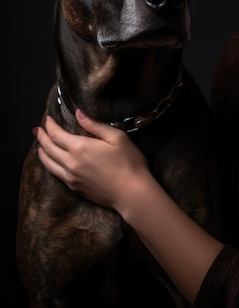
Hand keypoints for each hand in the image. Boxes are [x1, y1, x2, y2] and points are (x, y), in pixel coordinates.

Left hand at [35, 110, 149, 211]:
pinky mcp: (75, 188)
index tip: (47, 119)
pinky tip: (51, 162)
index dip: (50, 125)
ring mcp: (71, 177)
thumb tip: (78, 114)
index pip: (57, 134)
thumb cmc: (129, 163)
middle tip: (37, 129)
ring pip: (49, 163)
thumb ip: (94, 125)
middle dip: (42, 137)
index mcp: (80, 147)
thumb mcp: (116, 137)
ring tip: (39, 145)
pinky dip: (49, 165)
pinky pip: (56, 174)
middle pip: (49, 148)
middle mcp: (71, 163)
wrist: (132, 193)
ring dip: (42, 152)